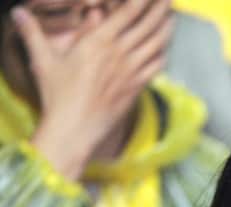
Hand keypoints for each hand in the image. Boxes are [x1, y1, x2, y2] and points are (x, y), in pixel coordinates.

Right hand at [13, 0, 172, 179]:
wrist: (75, 128)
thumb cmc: (57, 95)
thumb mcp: (43, 60)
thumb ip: (33, 33)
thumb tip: (18, 12)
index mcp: (98, 42)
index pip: (126, 13)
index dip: (141, 0)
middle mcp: (119, 54)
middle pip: (146, 25)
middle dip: (159, 8)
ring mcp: (131, 72)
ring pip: (155, 44)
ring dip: (165, 27)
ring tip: (171, 15)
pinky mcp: (136, 88)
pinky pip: (156, 66)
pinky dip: (163, 53)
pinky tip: (165, 46)